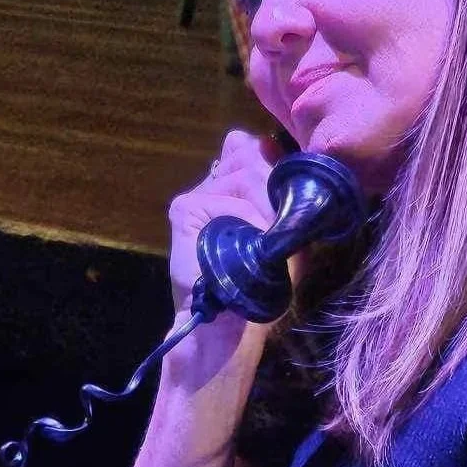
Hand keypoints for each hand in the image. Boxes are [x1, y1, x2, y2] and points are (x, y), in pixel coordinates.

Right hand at [167, 129, 281, 318]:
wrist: (227, 321)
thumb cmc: (259, 282)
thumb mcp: (282, 232)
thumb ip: (279, 190)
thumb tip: (271, 145)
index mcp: (233, 185)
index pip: (249, 145)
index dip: (271, 162)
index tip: (280, 198)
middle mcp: (213, 184)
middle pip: (253, 154)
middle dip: (274, 191)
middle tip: (271, 230)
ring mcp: (197, 195)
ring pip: (247, 173)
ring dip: (265, 210)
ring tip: (259, 242)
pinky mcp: (185, 209)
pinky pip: (232, 200)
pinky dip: (247, 223)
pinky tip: (243, 244)